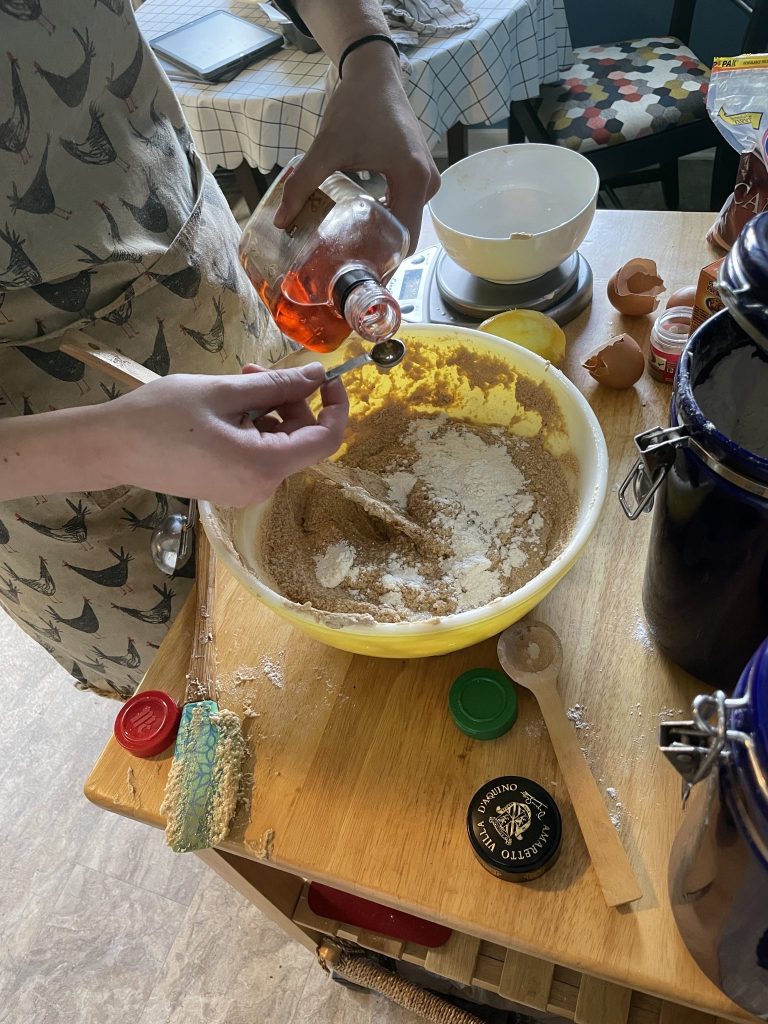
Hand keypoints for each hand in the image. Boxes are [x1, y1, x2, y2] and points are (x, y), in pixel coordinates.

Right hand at [109, 363, 347, 505]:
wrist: (111, 448)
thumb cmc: (162, 416)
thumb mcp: (224, 391)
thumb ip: (277, 385)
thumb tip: (318, 376)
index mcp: (264, 466)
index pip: (326, 440)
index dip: (336, 407)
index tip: (328, 378)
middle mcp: (260, 487)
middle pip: (301, 439)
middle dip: (289, 399)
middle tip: (254, 369)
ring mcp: (244, 490)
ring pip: (278, 442)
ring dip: (268, 408)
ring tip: (234, 382)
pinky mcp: (229, 487)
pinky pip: (258, 453)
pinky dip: (253, 425)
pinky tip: (226, 405)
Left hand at [274, 43, 439, 253]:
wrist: (375, 73)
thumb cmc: (357, 106)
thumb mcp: (327, 147)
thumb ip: (303, 183)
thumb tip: (281, 222)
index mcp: (413, 180)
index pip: (405, 240)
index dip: (386, 262)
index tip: (361, 278)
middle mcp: (427, 183)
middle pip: (405, 235)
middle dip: (380, 253)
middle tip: (349, 268)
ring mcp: (426, 178)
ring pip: (405, 223)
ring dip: (382, 237)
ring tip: (353, 251)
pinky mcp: (419, 173)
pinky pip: (405, 207)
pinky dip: (386, 219)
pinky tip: (363, 227)